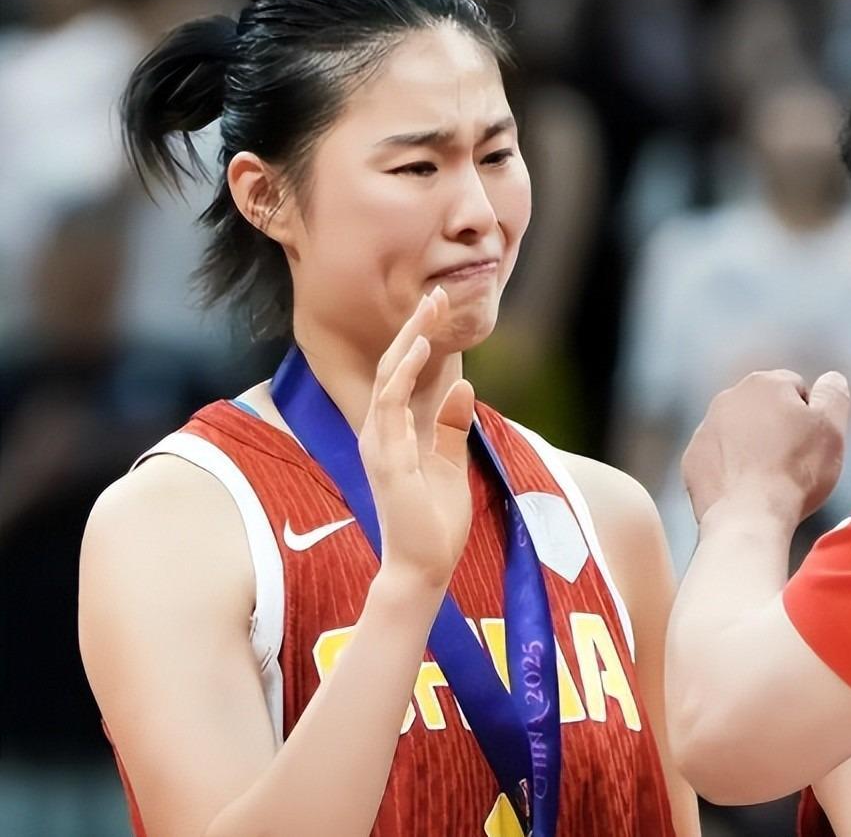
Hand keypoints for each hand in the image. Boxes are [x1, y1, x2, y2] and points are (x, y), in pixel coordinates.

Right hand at [358, 287, 475, 590]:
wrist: (423, 567)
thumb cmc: (434, 520)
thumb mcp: (450, 462)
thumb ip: (452, 426)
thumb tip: (462, 385)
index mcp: (393, 432)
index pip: (402, 374)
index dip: (419, 338)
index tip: (439, 308)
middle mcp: (379, 431)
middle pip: (392, 365)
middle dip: (415, 327)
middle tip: (436, 293)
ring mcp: (379, 442)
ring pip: (389, 375)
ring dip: (410, 338)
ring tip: (431, 306)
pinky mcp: (387, 456)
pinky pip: (391, 404)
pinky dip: (404, 372)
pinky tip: (420, 346)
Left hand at [681, 370, 850, 530]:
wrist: (749, 514)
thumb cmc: (794, 472)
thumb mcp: (831, 428)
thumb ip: (833, 395)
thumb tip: (832, 379)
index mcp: (764, 384)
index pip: (795, 389)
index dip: (810, 416)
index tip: (812, 440)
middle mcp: (728, 398)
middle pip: (764, 408)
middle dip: (778, 428)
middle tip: (793, 460)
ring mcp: (705, 427)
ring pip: (738, 431)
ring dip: (752, 446)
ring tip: (770, 476)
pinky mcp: (692, 456)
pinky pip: (717, 456)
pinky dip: (729, 467)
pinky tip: (745, 486)